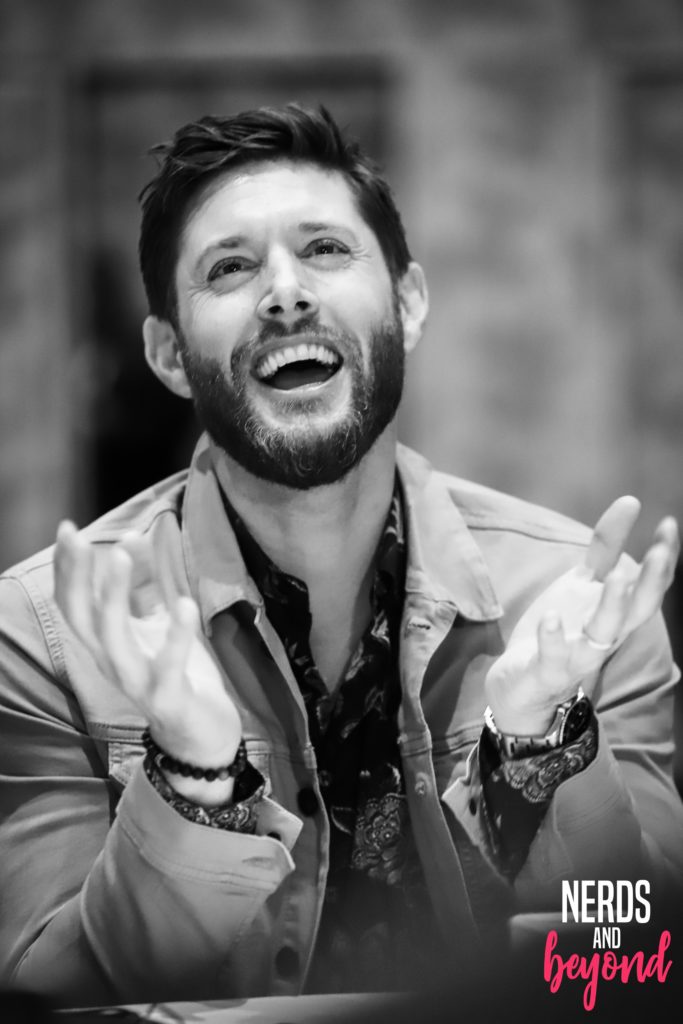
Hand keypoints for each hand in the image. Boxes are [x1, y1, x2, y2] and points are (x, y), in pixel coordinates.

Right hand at [54, 521, 241, 802]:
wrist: (202, 735)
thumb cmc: (176, 672)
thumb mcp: (157, 623)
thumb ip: (145, 585)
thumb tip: (133, 537)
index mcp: (107, 643)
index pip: (74, 603)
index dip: (67, 568)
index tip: (67, 529)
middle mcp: (111, 663)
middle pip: (82, 618)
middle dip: (77, 576)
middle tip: (78, 538)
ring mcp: (137, 683)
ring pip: (113, 640)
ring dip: (115, 597)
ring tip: (121, 557)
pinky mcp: (168, 699)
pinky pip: (168, 666)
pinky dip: (176, 635)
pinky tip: (184, 603)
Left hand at [485, 497, 678, 735]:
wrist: (523, 688)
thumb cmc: (561, 631)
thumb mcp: (582, 584)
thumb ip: (606, 547)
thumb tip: (631, 500)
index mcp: (616, 614)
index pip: (649, 587)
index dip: (662, 559)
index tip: (669, 523)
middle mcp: (605, 637)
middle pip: (637, 612)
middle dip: (651, 583)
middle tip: (661, 551)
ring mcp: (577, 656)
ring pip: (603, 635)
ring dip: (612, 607)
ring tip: (616, 577)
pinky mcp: (546, 672)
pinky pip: (553, 658)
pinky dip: (554, 638)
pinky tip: (553, 616)